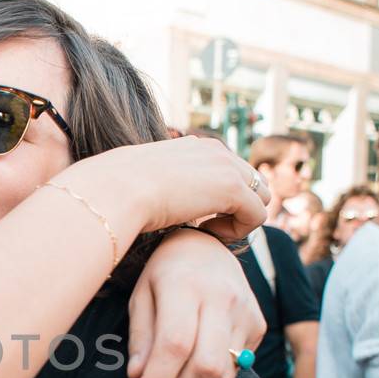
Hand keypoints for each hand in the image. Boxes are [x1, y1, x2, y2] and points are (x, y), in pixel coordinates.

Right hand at [73, 136, 269, 240]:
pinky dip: (237, 231)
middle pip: (253, 182)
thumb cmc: (119, 191)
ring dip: (239, 219)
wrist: (117, 190)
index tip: (194, 216)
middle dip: (237, 208)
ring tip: (207, 229)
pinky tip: (206, 231)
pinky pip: (258, 215)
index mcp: (196, 146)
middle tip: (206, 226)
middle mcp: (216, 150)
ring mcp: (227, 167)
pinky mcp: (234, 188)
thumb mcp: (144, 181)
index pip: (230, 171)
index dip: (220, 199)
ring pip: (261, 198)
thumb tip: (152, 197)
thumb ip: (162, 184)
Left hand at [125, 229, 265, 377]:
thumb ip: (140, 338)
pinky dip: (212, 377)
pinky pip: (236, 368)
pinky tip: (197, 361)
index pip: (174, 346)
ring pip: (223, 373)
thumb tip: (137, 377)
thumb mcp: (141, 296)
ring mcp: (245, 311)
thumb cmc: (164, 275)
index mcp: (184, 285)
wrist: (206, 247)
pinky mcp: (258, 325)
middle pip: (204, 366)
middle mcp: (221, 297)